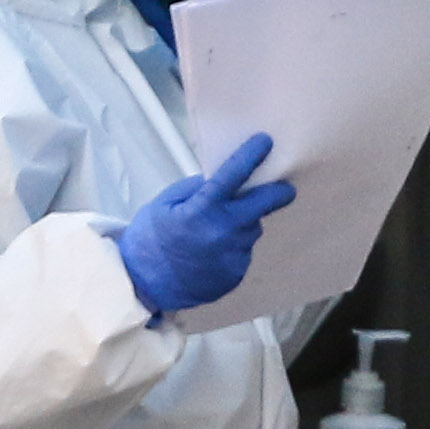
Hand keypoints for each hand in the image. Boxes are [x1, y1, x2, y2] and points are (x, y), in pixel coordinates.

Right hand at [117, 132, 295, 317]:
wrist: (143, 286)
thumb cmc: (149, 239)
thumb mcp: (163, 204)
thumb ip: (195, 188)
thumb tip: (221, 179)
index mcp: (201, 209)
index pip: (234, 174)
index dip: (252, 155)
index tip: (265, 142)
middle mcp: (223, 231)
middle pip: (264, 204)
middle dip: (279, 193)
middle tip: (286, 189)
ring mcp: (232, 255)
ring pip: (252, 229)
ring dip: (244, 223)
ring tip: (219, 229)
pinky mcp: (236, 273)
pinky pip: (243, 251)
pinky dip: (234, 246)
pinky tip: (213, 251)